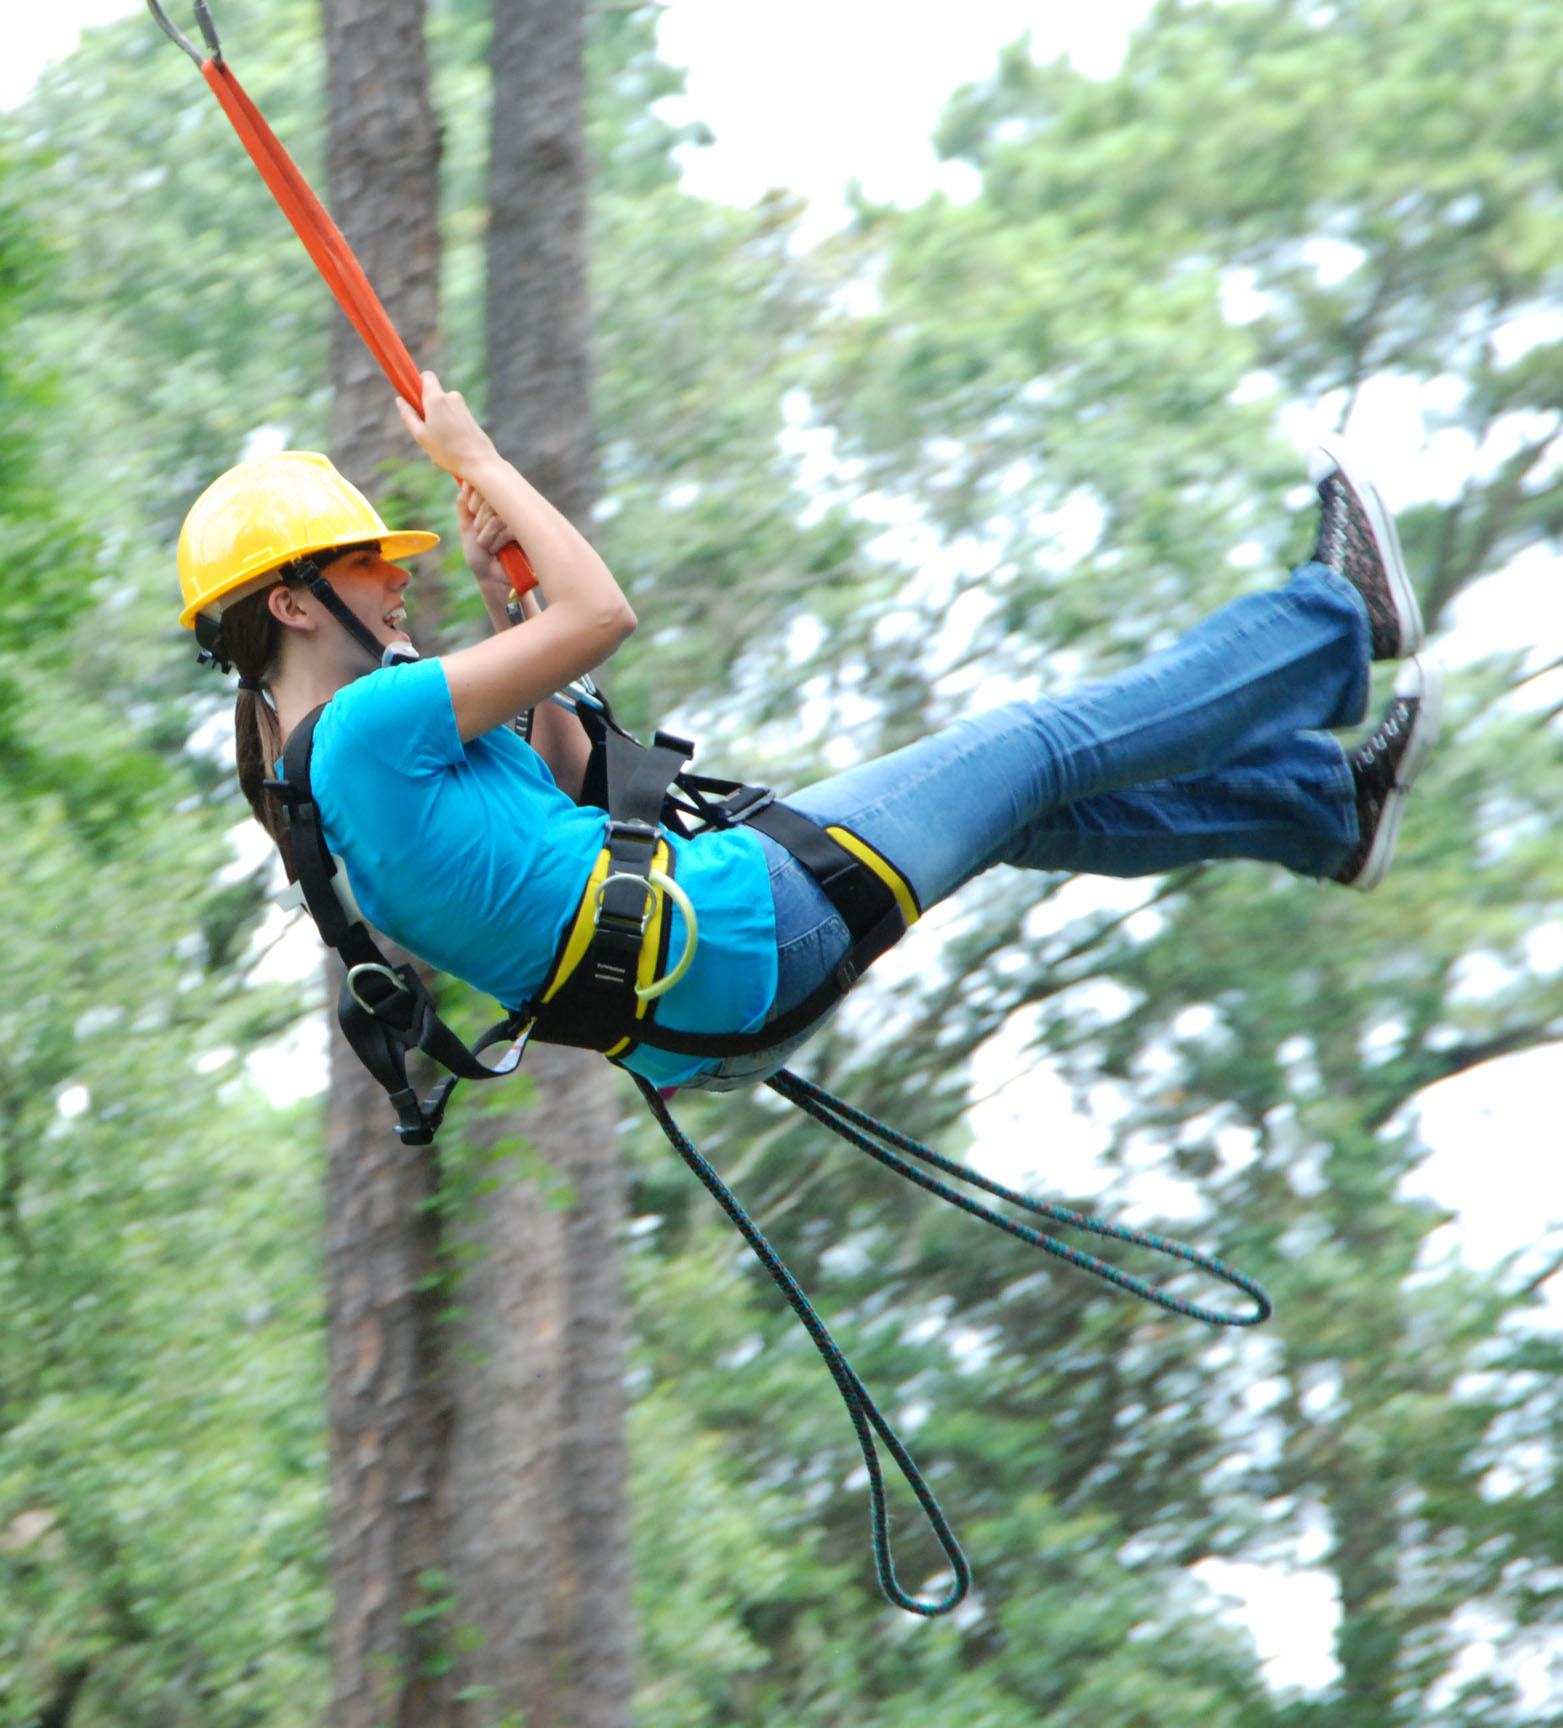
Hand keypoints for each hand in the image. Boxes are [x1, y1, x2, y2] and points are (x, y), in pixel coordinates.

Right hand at [396, 370, 498, 477]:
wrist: (480, 463)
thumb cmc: (448, 451)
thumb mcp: (421, 435)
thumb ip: (408, 415)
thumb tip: (400, 400)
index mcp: (437, 398)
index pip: (427, 376)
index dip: (418, 384)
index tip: (413, 399)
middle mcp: (452, 397)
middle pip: (433, 397)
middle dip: (427, 411)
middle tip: (426, 434)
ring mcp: (463, 407)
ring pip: (443, 410)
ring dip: (438, 424)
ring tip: (440, 445)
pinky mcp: (470, 417)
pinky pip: (453, 419)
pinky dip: (449, 430)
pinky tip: (452, 448)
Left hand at [457, 480, 519, 600]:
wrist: (493, 579)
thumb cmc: (480, 555)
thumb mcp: (466, 528)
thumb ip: (464, 506)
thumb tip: (465, 483)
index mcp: (494, 505)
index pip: (486, 485)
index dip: (475, 496)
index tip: (471, 510)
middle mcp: (508, 509)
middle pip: (490, 499)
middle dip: (479, 520)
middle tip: (479, 533)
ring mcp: (518, 520)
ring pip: (496, 516)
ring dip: (486, 534)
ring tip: (488, 546)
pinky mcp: (526, 533)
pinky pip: (506, 529)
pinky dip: (495, 542)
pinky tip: (497, 550)